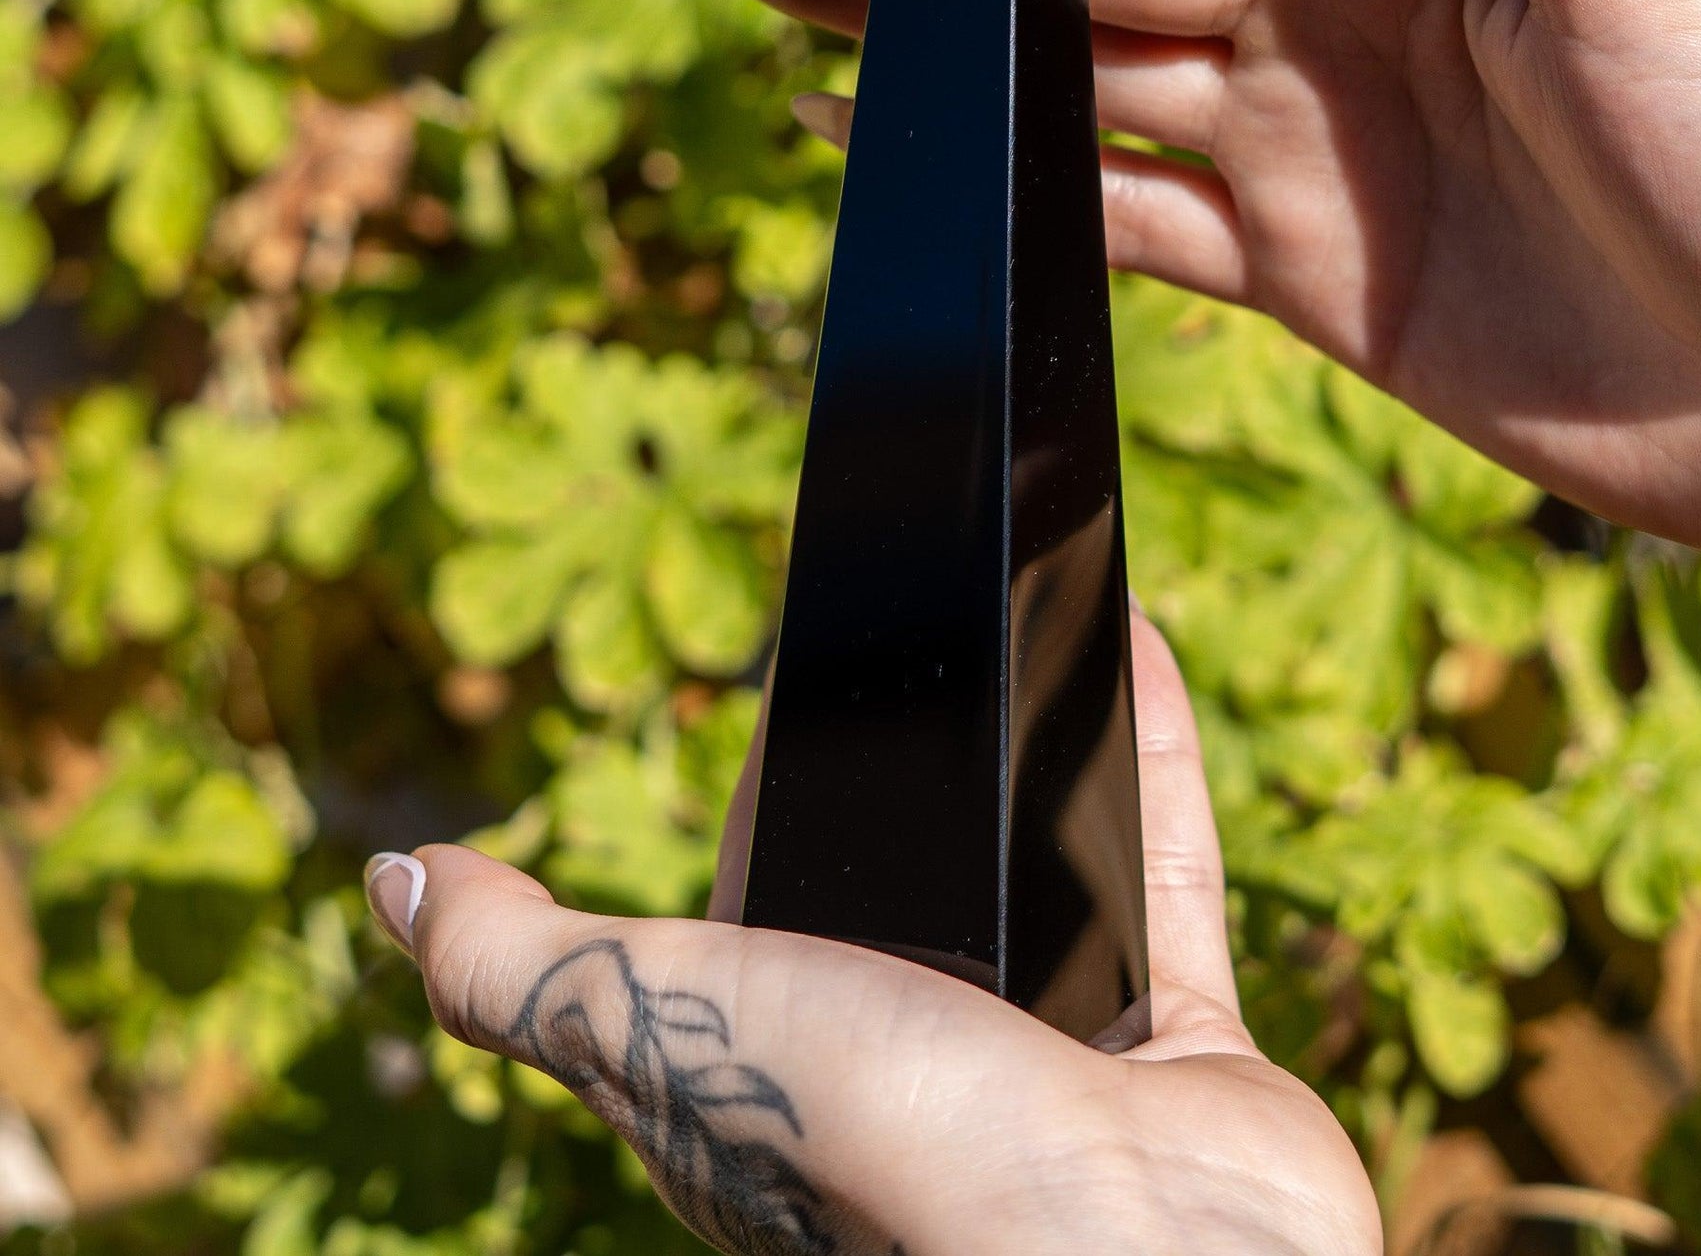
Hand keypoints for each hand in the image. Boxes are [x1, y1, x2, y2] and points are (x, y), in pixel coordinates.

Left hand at [363, 614, 1380, 1255]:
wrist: (1133, 1246)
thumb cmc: (884, 1145)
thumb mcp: (655, 1020)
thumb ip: (517, 962)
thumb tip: (390, 878)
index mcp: (778, 1079)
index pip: (754, 916)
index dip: (765, 807)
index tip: (788, 692)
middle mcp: (915, 1073)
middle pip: (906, 893)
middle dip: (909, 781)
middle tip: (916, 637)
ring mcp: (1055, 1057)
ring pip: (1041, 874)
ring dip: (1036, 762)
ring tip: (1027, 639)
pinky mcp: (1178, 1040)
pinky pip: (1162, 866)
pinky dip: (1151, 757)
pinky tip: (1139, 649)